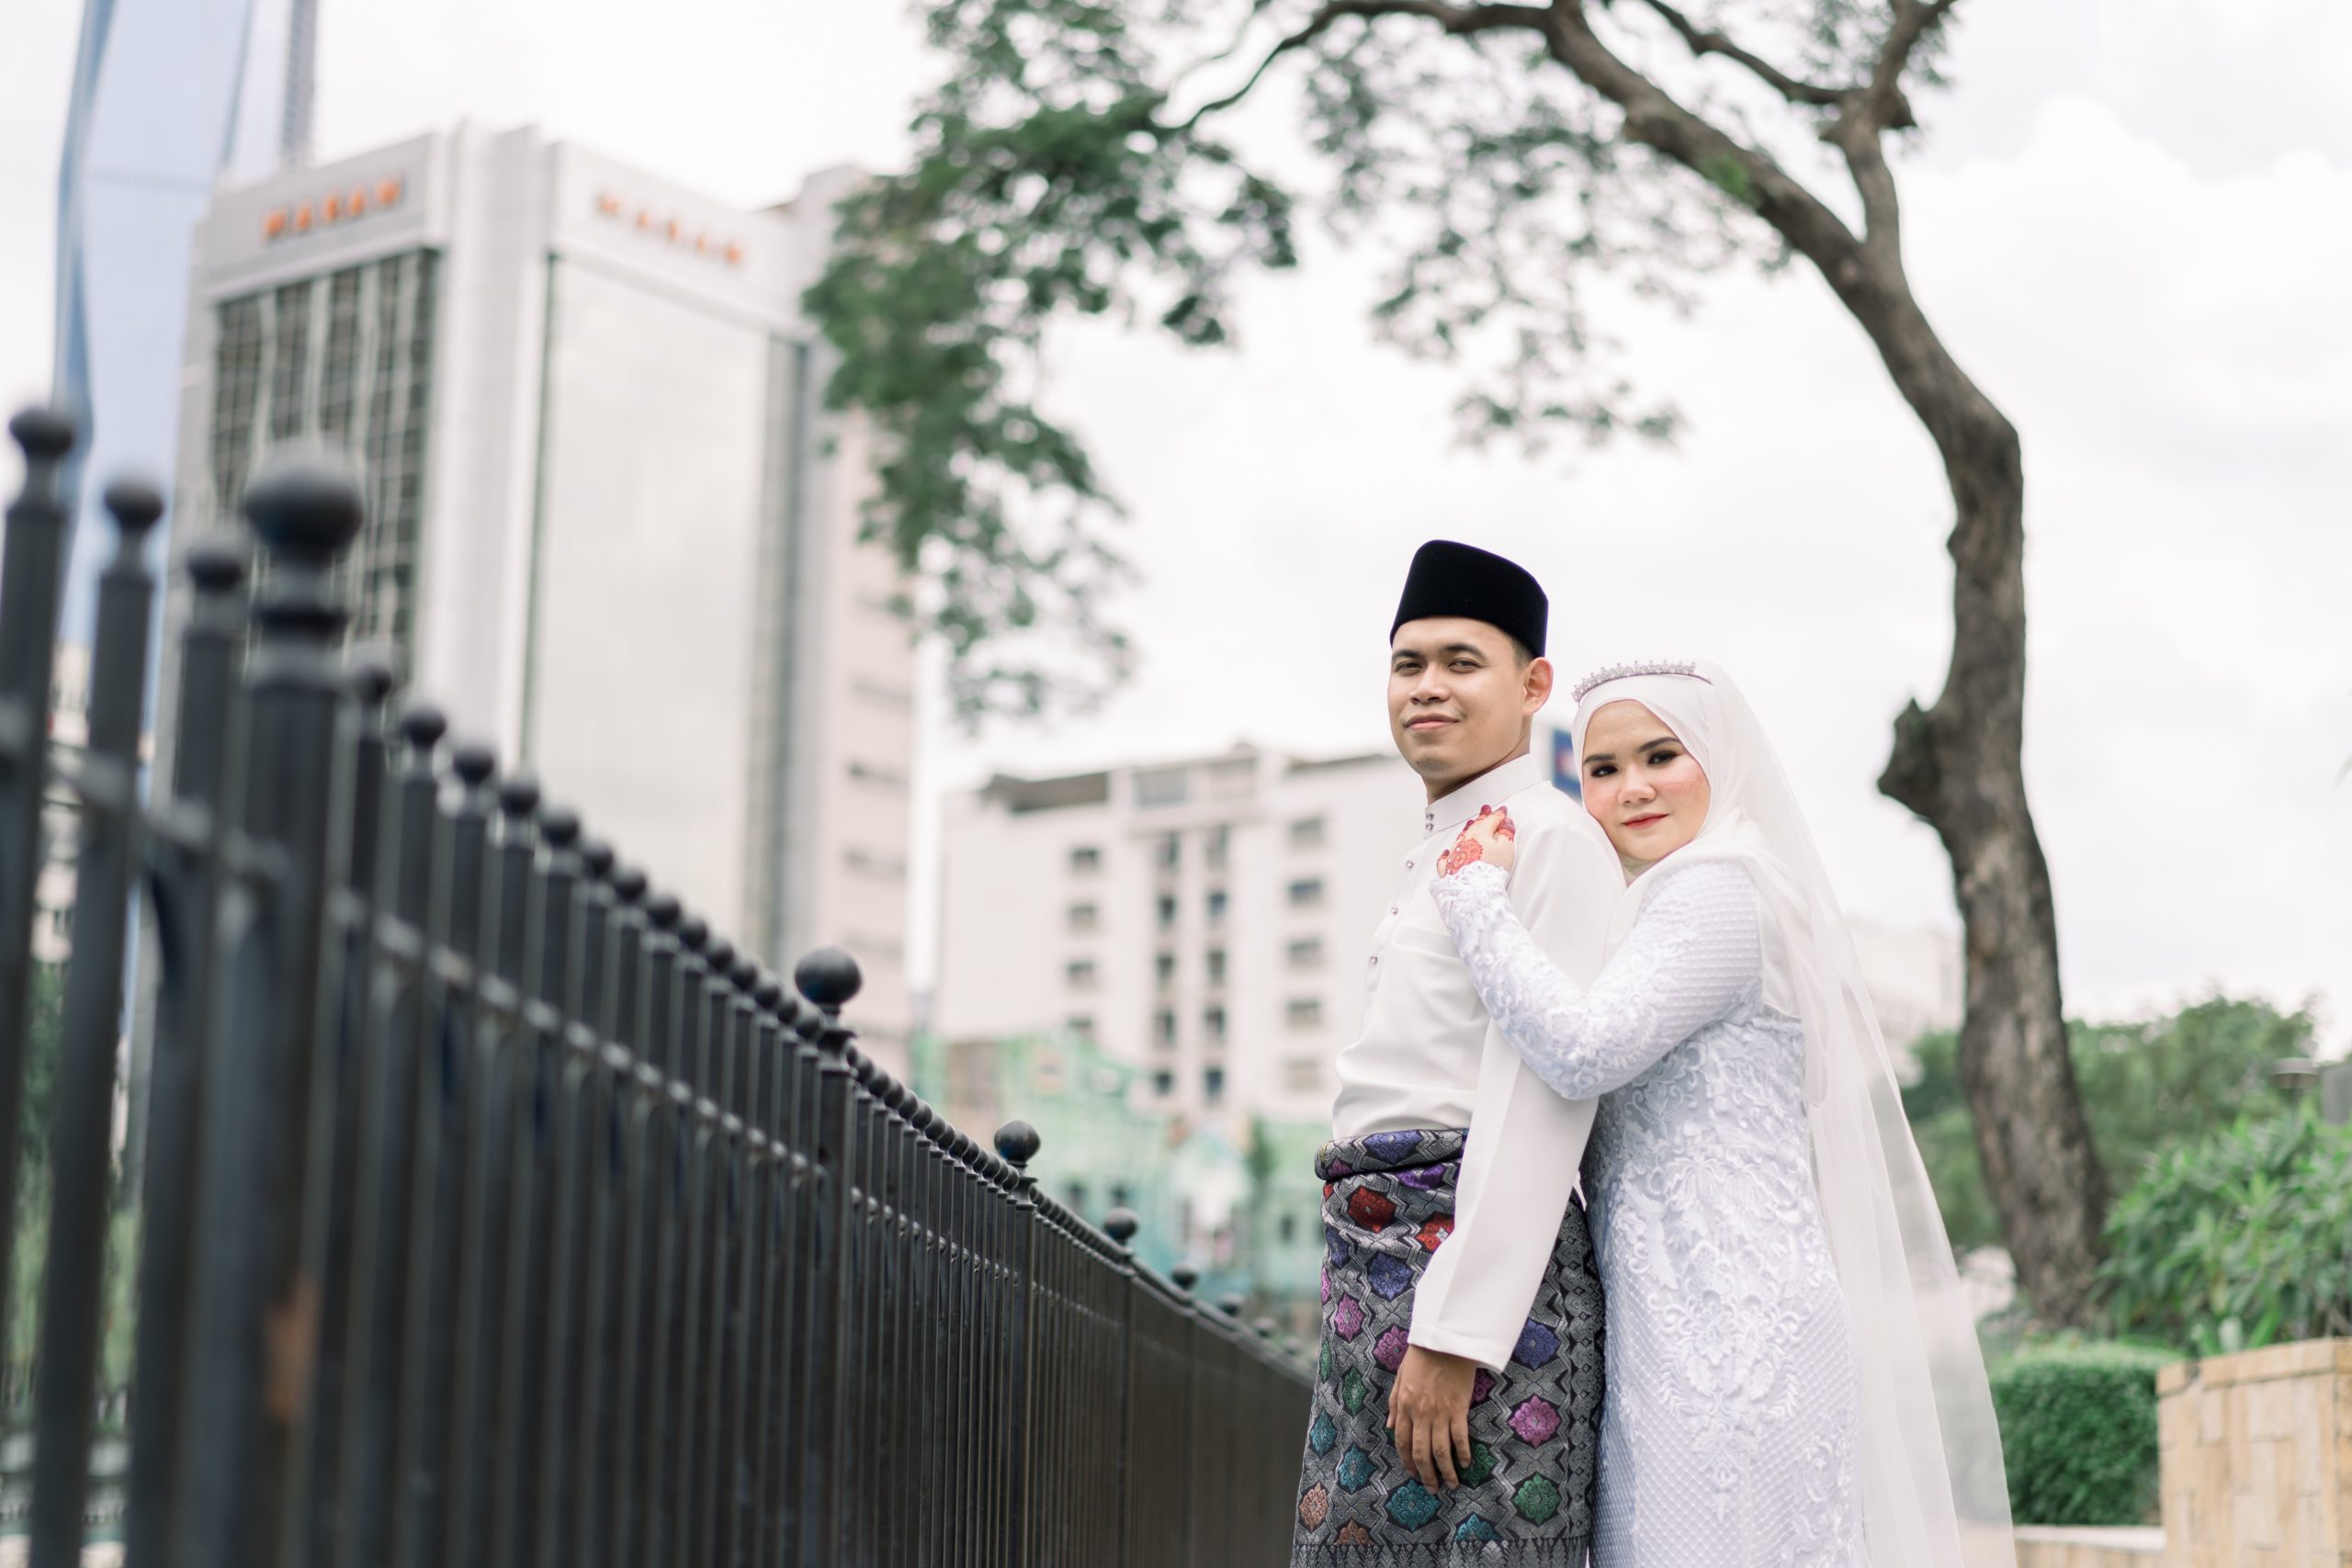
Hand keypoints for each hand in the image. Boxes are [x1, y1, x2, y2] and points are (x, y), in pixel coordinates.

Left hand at [1388, 1345, 1477, 1489]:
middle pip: (1421, 1453)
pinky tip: (1465, 1463)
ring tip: (1451, 1484)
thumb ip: (1394, 1404)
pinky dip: (1462, 1453)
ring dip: (1445, 1471)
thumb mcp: (1400, 1378)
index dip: (1407, 1461)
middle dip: (1426, 1474)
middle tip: (1432, 1488)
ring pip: (1440, 1451)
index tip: (1413, 1474)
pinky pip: (1460, 1437)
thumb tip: (1391, 1428)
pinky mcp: (1459, 1409)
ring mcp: (1440, 1413)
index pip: (1403, 1442)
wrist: (1445, 1340)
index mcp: (1404, 1406)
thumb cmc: (1422, 1355)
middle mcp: (1420, 1414)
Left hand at [1438, 804, 1515, 876]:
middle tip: (1486, 811)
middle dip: (1482, 818)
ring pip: (1461, 838)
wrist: (1474, 889)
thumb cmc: (1491, 870)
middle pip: (1475, 826)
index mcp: (1480, 835)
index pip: (1491, 820)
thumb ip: (1507, 834)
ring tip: (1471, 824)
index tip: (1502, 811)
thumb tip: (1506, 824)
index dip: (1498, 815)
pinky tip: (1446, 852)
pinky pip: (1445, 859)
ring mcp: (1455, 855)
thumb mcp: (1506, 849)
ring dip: (1467, 830)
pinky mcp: (1449, 869)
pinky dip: (1447, 854)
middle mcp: (1465, 842)